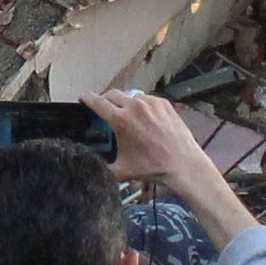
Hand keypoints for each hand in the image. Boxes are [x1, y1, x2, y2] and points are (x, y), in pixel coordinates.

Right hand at [84, 91, 254, 247]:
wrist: (182, 164)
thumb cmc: (152, 167)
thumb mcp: (121, 171)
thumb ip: (101, 167)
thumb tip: (89, 166)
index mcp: (121, 120)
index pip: (97, 102)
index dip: (87, 98)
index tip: (83, 98)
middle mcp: (135, 106)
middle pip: (112, 94)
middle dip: (105, 99)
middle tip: (103, 108)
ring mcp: (151, 103)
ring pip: (130, 96)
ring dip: (124, 103)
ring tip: (126, 115)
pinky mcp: (164, 103)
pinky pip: (146, 99)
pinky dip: (141, 106)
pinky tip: (143, 118)